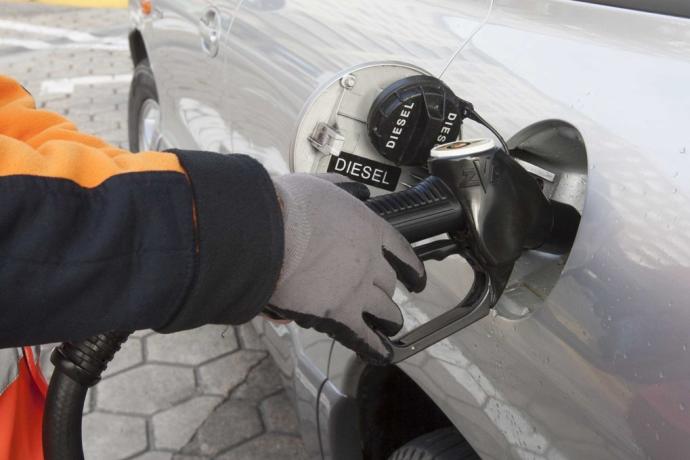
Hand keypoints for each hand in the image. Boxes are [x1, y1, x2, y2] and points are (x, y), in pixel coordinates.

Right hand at [266, 173, 425, 364]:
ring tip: (390, 324)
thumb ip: (342, 189)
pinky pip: (364, 336)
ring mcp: (358, 290)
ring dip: (389, 318)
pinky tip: (382, 353)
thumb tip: (356, 189)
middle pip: (389, 283)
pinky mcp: (340, 315)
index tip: (416, 277)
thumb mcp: (322, 186)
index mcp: (369, 229)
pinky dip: (374, 347)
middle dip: (389, 291)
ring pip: (384, 310)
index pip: (400, 251)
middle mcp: (370, 262)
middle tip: (387, 298)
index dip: (411, 267)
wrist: (269, 234)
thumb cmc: (291, 207)